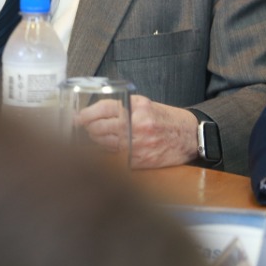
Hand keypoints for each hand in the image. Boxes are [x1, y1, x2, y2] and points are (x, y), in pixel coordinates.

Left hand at [80, 95, 197, 167]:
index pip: (103, 109)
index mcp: (137, 109)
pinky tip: (107, 147)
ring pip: (104, 143)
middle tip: (84, 127)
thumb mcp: (144, 104)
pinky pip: (114, 157)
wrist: (189, 137)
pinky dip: (107, 152)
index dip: (85, 114)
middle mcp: (137, 127)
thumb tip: (92, 112)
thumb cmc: (164, 119)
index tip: (76, 118)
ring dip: (96, 140)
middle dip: (89, 128)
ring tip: (96, 135)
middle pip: (100, 128)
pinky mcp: (140, 161)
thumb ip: (120, 106)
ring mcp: (138, 146)